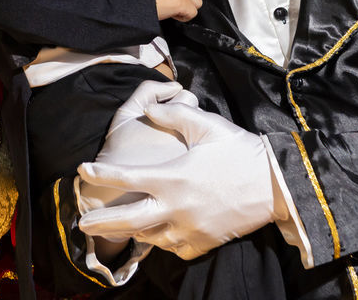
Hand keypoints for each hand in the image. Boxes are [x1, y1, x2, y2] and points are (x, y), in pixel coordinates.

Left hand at [77, 103, 273, 260]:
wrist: (275, 184)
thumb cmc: (239, 150)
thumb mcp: (206, 124)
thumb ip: (173, 113)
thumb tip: (148, 108)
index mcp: (173, 176)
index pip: (127, 176)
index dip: (101, 173)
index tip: (83, 170)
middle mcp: (176, 207)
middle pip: (129, 221)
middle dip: (102, 223)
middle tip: (82, 222)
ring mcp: (190, 228)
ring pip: (151, 237)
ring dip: (134, 230)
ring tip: (122, 225)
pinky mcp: (204, 241)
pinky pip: (175, 248)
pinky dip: (164, 242)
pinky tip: (159, 233)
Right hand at [154, 0, 200, 21]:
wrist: (138, 0)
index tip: (172, 1)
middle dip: (187, 2)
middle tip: (175, 8)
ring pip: (197, 3)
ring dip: (187, 10)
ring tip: (174, 13)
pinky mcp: (184, 3)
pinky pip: (192, 14)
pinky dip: (184, 18)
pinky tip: (173, 16)